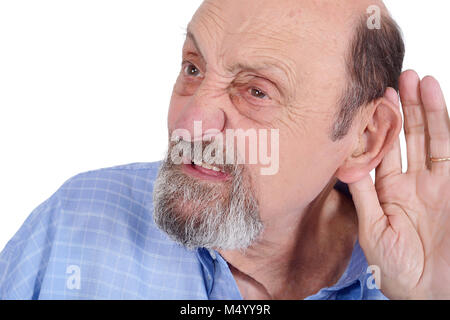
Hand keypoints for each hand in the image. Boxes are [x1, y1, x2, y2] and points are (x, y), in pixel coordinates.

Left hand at [348, 70, 449, 299]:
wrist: (429, 289)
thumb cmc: (396, 267)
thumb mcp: (372, 228)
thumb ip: (363, 194)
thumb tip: (347, 163)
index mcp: (386, 189)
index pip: (380, 149)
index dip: (377, 125)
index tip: (372, 99)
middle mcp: (410, 180)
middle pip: (406, 136)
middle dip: (402, 107)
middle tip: (397, 78)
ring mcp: (435, 182)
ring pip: (430, 137)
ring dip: (425, 109)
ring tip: (419, 81)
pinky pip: (448, 152)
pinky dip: (445, 128)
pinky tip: (439, 106)